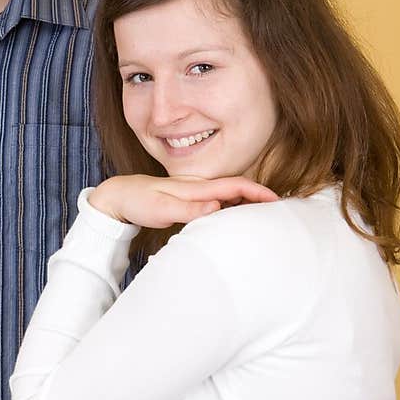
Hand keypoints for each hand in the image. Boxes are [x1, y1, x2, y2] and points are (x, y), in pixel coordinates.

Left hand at [88, 174, 277, 227]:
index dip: (257, 191)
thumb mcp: (162, 209)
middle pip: (236, 187)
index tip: (277, 200)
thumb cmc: (139, 202)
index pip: (234, 186)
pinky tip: (236, 213)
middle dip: (259, 194)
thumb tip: (217, 207)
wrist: (120, 195)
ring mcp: (194, 190)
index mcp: (196, 187)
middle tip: (280, 207)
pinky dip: (232, 204)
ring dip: (247, 199)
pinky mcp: (190, 197)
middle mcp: (199, 186)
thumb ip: (189, 209)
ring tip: (265, 212)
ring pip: (228, 192)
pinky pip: (218, 198)